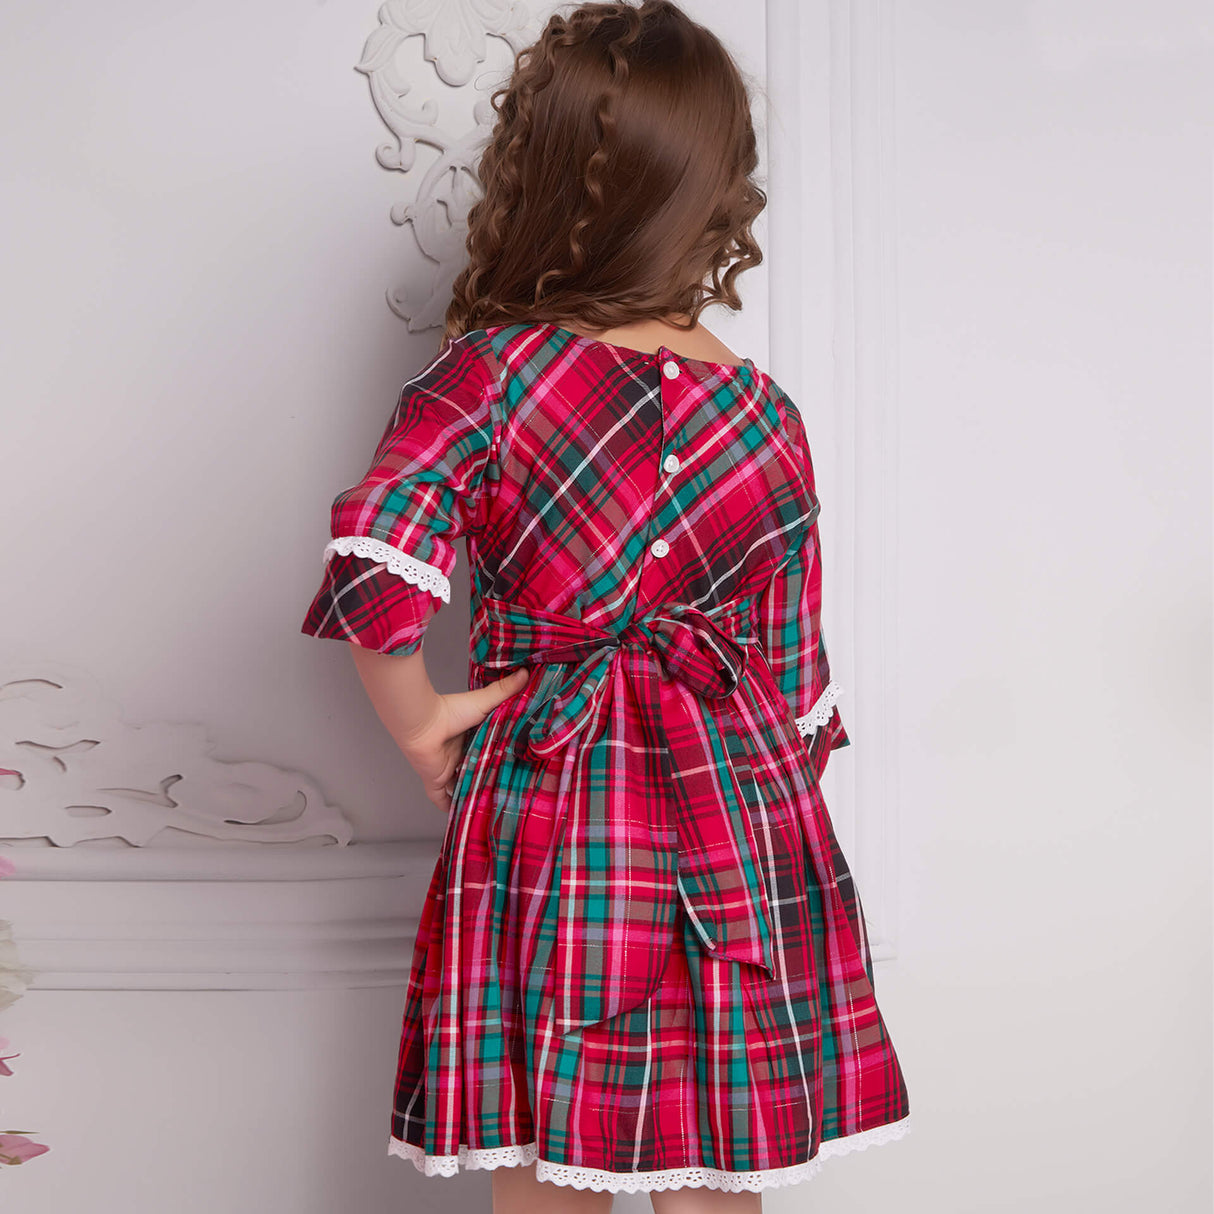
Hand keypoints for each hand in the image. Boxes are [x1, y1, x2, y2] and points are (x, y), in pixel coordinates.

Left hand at [402, 667, 531, 814]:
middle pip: (475, 771)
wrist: (423, 724)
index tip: (517, 766)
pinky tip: (463, 816)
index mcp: (469, 738)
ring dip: (472, 794)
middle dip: (488, 780)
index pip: (486, 751)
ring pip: (461, 787)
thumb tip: (526, 672)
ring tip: (492, 807)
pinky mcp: (435, 782)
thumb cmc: (450, 711)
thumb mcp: (484, 703)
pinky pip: (443, 800)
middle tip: (509, 791)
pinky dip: (451, 808)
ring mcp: (446, 769)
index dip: (499, 758)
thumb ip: (504, 691)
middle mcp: (458, 754)